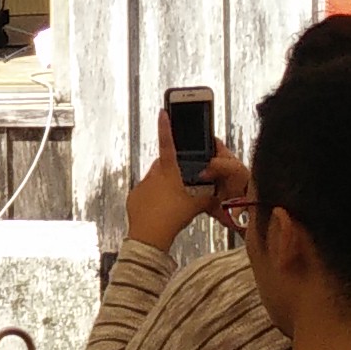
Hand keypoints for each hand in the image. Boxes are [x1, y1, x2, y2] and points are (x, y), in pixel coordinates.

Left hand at [123, 112, 241, 250]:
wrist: (150, 236)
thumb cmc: (173, 218)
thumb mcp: (196, 206)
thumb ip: (207, 197)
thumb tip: (217, 195)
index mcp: (169, 172)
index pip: (168, 144)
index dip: (166, 127)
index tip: (163, 113)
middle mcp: (153, 175)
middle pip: (164, 165)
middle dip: (173, 169)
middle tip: (182, 182)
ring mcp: (141, 185)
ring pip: (154, 179)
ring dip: (163, 185)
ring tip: (172, 201)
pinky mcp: (134, 196)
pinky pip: (145, 193)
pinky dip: (152, 197)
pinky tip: (159, 209)